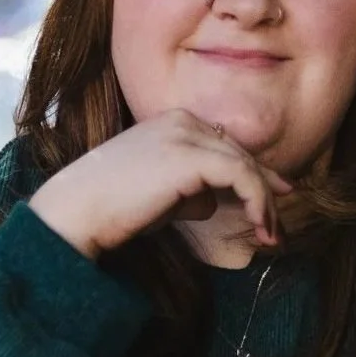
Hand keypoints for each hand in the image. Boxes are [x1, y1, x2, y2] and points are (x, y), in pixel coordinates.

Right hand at [28, 111, 292, 260]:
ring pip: (245, 165)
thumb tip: (211, 200)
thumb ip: (187, 187)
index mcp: (171, 121)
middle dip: (265, 190)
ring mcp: (186, 134)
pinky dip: (259, 202)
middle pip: (239, 153)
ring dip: (265, 204)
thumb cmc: (111, 209)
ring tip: (272, 237)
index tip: (274, 201)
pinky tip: (262, 227)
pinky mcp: (192, 156)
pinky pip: (242, 176)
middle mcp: (182, 120)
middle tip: (278, 226)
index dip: (255, 174)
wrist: (77, 212)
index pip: (225, 146)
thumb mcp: (159, 191)